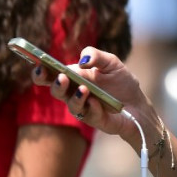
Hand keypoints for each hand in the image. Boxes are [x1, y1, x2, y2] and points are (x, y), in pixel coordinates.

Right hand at [32, 46, 150, 147]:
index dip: (41, 72)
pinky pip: (90, 115)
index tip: (39, 66)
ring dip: (75, 97)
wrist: (138, 103)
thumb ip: (96, 55)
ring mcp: (84, 108)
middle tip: (62, 78)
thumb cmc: (120, 81)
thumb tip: (82, 60)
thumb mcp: (111, 62)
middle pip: (57, 91)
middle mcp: (74, 94)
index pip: (51, 75)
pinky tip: (98, 103)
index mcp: (73, 78)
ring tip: (84, 89)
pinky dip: (94, 108)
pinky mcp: (95, 120)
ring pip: (72, 106)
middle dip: (56, 85)